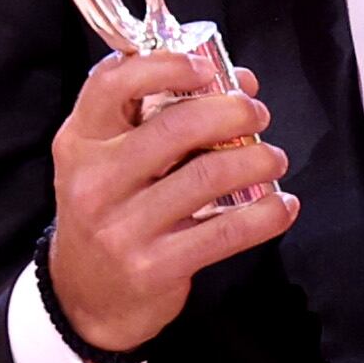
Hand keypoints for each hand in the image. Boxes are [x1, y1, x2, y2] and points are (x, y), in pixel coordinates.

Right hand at [46, 54, 297, 354]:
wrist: (86, 297)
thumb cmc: (110, 210)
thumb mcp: (111, 159)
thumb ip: (160, 115)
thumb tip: (241, 82)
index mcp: (81, 141)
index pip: (113, 83)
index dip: (165, 64)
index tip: (207, 68)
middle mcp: (94, 181)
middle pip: (176, 126)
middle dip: (232, 112)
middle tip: (258, 114)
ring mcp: (121, 228)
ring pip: (208, 176)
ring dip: (256, 160)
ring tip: (274, 159)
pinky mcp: (153, 267)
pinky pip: (224, 232)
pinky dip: (265, 215)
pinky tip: (282, 206)